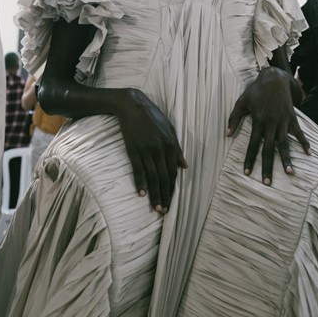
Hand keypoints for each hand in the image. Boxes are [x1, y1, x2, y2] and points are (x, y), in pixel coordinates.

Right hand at [116, 88, 186, 212]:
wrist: (132, 105)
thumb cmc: (152, 117)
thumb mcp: (170, 129)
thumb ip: (177, 149)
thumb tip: (185, 166)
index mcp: (171, 144)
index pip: (173, 172)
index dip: (172, 188)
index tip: (171, 201)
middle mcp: (160, 149)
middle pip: (164, 177)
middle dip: (164, 195)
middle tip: (164, 211)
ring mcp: (146, 149)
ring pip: (152, 177)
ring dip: (154, 194)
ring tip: (156, 207)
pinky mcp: (133, 149)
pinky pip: (138, 169)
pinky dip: (140, 182)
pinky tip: (141, 193)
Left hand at [227, 67, 309, 183]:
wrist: (274, 78)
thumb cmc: (255, 91)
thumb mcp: (241, 102)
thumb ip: (234, 118)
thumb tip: (227, 135)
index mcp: (258, 121)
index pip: (253, 145)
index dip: (250, 160)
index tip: (248, 173)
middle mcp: (271, 123)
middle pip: (269, 149)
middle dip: (267, 167)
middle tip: (267, 182)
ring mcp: (283, 121)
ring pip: (284, 144)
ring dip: (287, 159)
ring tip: (289, 172)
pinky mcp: (292, 118)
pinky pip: (299, 133)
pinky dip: (304, 143)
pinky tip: (309, 153)